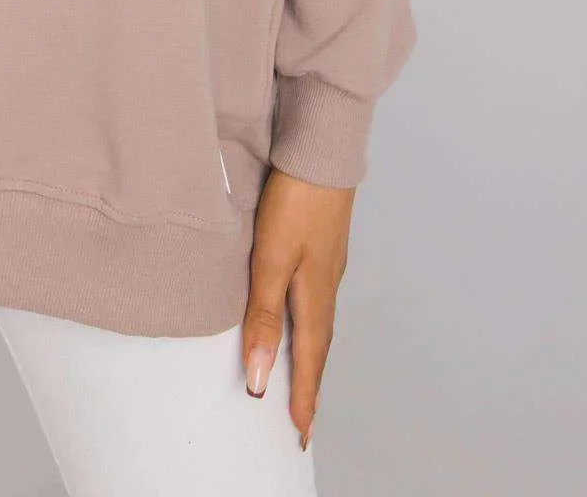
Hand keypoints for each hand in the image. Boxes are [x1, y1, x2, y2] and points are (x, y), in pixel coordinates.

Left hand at [241, 166, 353, 452]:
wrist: (319, 151)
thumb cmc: (294, 203)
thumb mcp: (271, 262)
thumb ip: (262, 318)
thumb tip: (258, 378)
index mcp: (315, 298)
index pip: (308, 362)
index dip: (302, 399)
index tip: (299, 434)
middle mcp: (327, 287)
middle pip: (318, 348)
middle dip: (310, 386)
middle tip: (303, 419)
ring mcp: (328, 266)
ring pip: (319, 323)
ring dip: (311, 355)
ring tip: (302, 379)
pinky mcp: (324, 247)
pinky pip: (318, 300)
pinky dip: (310, 323)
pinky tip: (300, 317)